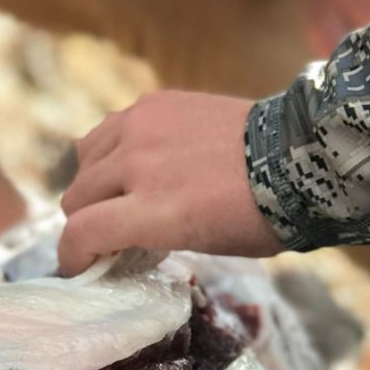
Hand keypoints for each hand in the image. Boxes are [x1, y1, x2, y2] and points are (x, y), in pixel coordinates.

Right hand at [57, 92, 282, 275]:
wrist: (296, 155)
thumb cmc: (257, 216)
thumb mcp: (201, 243)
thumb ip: (150, 238)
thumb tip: (118, 239)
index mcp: (156, 211)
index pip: (82, 232)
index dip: (73, 256)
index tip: (79, 266)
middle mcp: (139, 165)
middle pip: (77, 196)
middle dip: (84, 222)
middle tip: (104, 233)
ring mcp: (142, 127)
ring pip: (84, 158)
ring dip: (92, 182)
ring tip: (116, 193)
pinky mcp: (153, 102)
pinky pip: (109, 128)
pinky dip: (111, 149)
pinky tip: (133, 160)